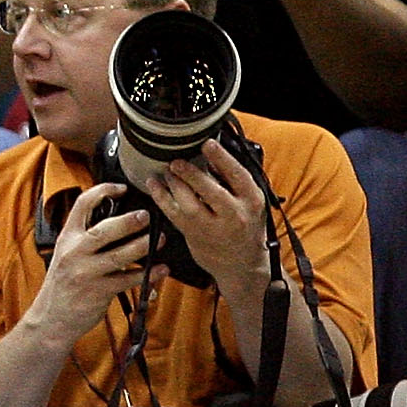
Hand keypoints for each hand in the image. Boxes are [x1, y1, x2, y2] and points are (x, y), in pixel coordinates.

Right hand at [36, 181, 156, 336]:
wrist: (50, 319)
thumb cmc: (64, 285)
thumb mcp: (66, 255)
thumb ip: (86, 240)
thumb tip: (119, 223)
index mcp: (67, 238)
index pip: (81, 205)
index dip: (102, 191)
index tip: (121, 188)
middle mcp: (74, 252)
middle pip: (104, 230)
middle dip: (129, 221)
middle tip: (147, 216)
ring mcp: (86, 272)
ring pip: (120, 255)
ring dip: (143, 246)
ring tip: (160, 239)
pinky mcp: (99, 292)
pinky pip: (129, 280)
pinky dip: (148, 274)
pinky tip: (161, 269)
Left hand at [147, 137, 270, 299]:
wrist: (241, 262)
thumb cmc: (245, 225)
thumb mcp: (250, 201)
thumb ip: (233, 180)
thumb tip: (210, 155)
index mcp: (252, 200)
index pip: (238, 176)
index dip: (222, 159)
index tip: (207, 144)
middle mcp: (234, 215)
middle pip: (212, 192)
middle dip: (192, 175)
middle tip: (177, 162)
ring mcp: (212, 228)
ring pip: (189, 205)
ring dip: (174, 185)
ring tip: (167, 171)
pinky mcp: (193, 234)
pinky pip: (173, 214)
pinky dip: (161, 197)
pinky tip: (154, 184)